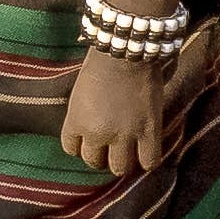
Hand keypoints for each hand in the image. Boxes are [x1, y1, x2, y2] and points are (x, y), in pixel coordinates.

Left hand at [63, 49, 168, 177]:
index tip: (88, 140)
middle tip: (108, 147)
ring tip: (127, 152)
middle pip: (94, 161)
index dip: (80, 146)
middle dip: (100, 156)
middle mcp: (97, 133)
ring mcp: (124, 135)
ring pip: (119, 167)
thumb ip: (82, 113)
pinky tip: (146, 153)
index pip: (70, 148)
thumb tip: (90, 127)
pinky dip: (147, 161)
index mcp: (76, 121)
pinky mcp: (148, 131)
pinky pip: (149, 161)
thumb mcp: (80, 91)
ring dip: (121, 162)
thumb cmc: (100, 63)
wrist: (126, 51)